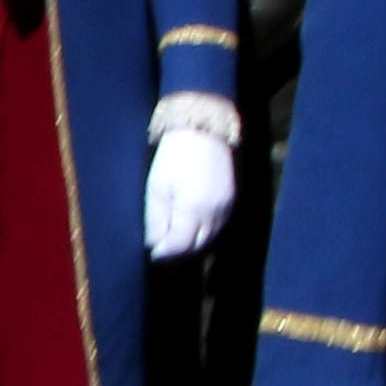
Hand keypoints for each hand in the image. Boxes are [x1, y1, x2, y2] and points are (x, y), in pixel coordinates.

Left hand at [144, 122, 237, 259]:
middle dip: (179, 253)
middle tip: (163, 253)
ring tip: (175, 244)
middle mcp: (213, 213)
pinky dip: (205, 233)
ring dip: (193, 245)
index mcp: (192, 210)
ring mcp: (226, 207)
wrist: (203, 131)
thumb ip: (156, 220)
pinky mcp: (232, 200)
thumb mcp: (157, 188)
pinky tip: (193, 229)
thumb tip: (154, 245)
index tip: (153, 254)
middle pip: (196, 246)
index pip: (180, 246)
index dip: (165, 254)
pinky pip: (219, 226)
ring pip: (210, 239)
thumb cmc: (174, 157)